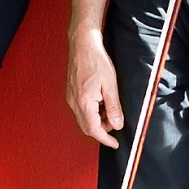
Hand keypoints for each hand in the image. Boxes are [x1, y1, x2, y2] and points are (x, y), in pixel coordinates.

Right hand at [67, 27, 123, 147]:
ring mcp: (71, 98)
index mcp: (84, 102)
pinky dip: (92, 112)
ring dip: (97, 120)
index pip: (94, 130)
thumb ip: (113, 107)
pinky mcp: (71, 93)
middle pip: (87, 127)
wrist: (82, 45)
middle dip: (102, 130)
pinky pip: (81, 110)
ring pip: (84, 119)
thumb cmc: (96, 61)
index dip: (105, 139)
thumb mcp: (110, 85)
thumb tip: (117, 124)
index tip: (115, 143)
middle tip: (115, 123)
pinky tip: (101, 102)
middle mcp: (74, 103)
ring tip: (110, 108)